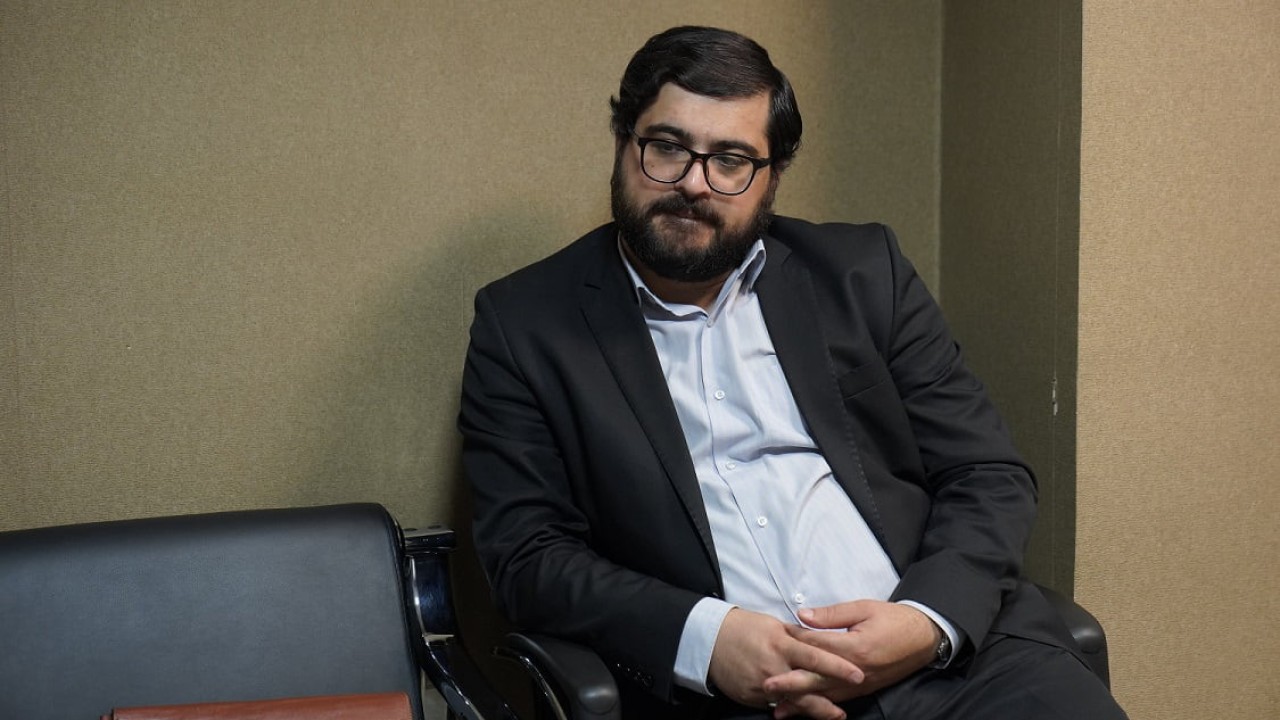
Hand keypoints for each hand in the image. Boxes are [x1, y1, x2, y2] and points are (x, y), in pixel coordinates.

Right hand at [708, 607, 863, 716]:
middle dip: (829, 700)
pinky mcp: (752, 697)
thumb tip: (819, 638)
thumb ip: (797, 635)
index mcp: (782, 644)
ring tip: (834, 714)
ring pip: (794, 701)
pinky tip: (805, 712)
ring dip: (815, 709)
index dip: (838, 667)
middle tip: (848, 707)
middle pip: (807, 687)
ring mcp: (762, 684)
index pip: (815, 657)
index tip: (858, 674)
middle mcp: (774, 666)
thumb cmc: (745, 627)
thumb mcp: (773, 624)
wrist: (710, 640)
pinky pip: (776, 704)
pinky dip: (791, 708)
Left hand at [762, 601, 939, 717]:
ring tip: (777, 707)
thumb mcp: (864, 608)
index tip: (773, 641)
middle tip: (767, 685)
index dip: (794, 642)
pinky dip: (820, 706)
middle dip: (790, 683)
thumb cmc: (893, 619)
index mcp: (854, 647)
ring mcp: (860, 683)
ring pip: (826, 695)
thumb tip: (802, 615)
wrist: (924, 637)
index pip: (817, 646)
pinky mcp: (864, 689)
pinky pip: (838, 700)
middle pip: (817, 678)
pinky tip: (805, 710)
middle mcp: (856, 670)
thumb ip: (832, 614)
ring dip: (801, 702)